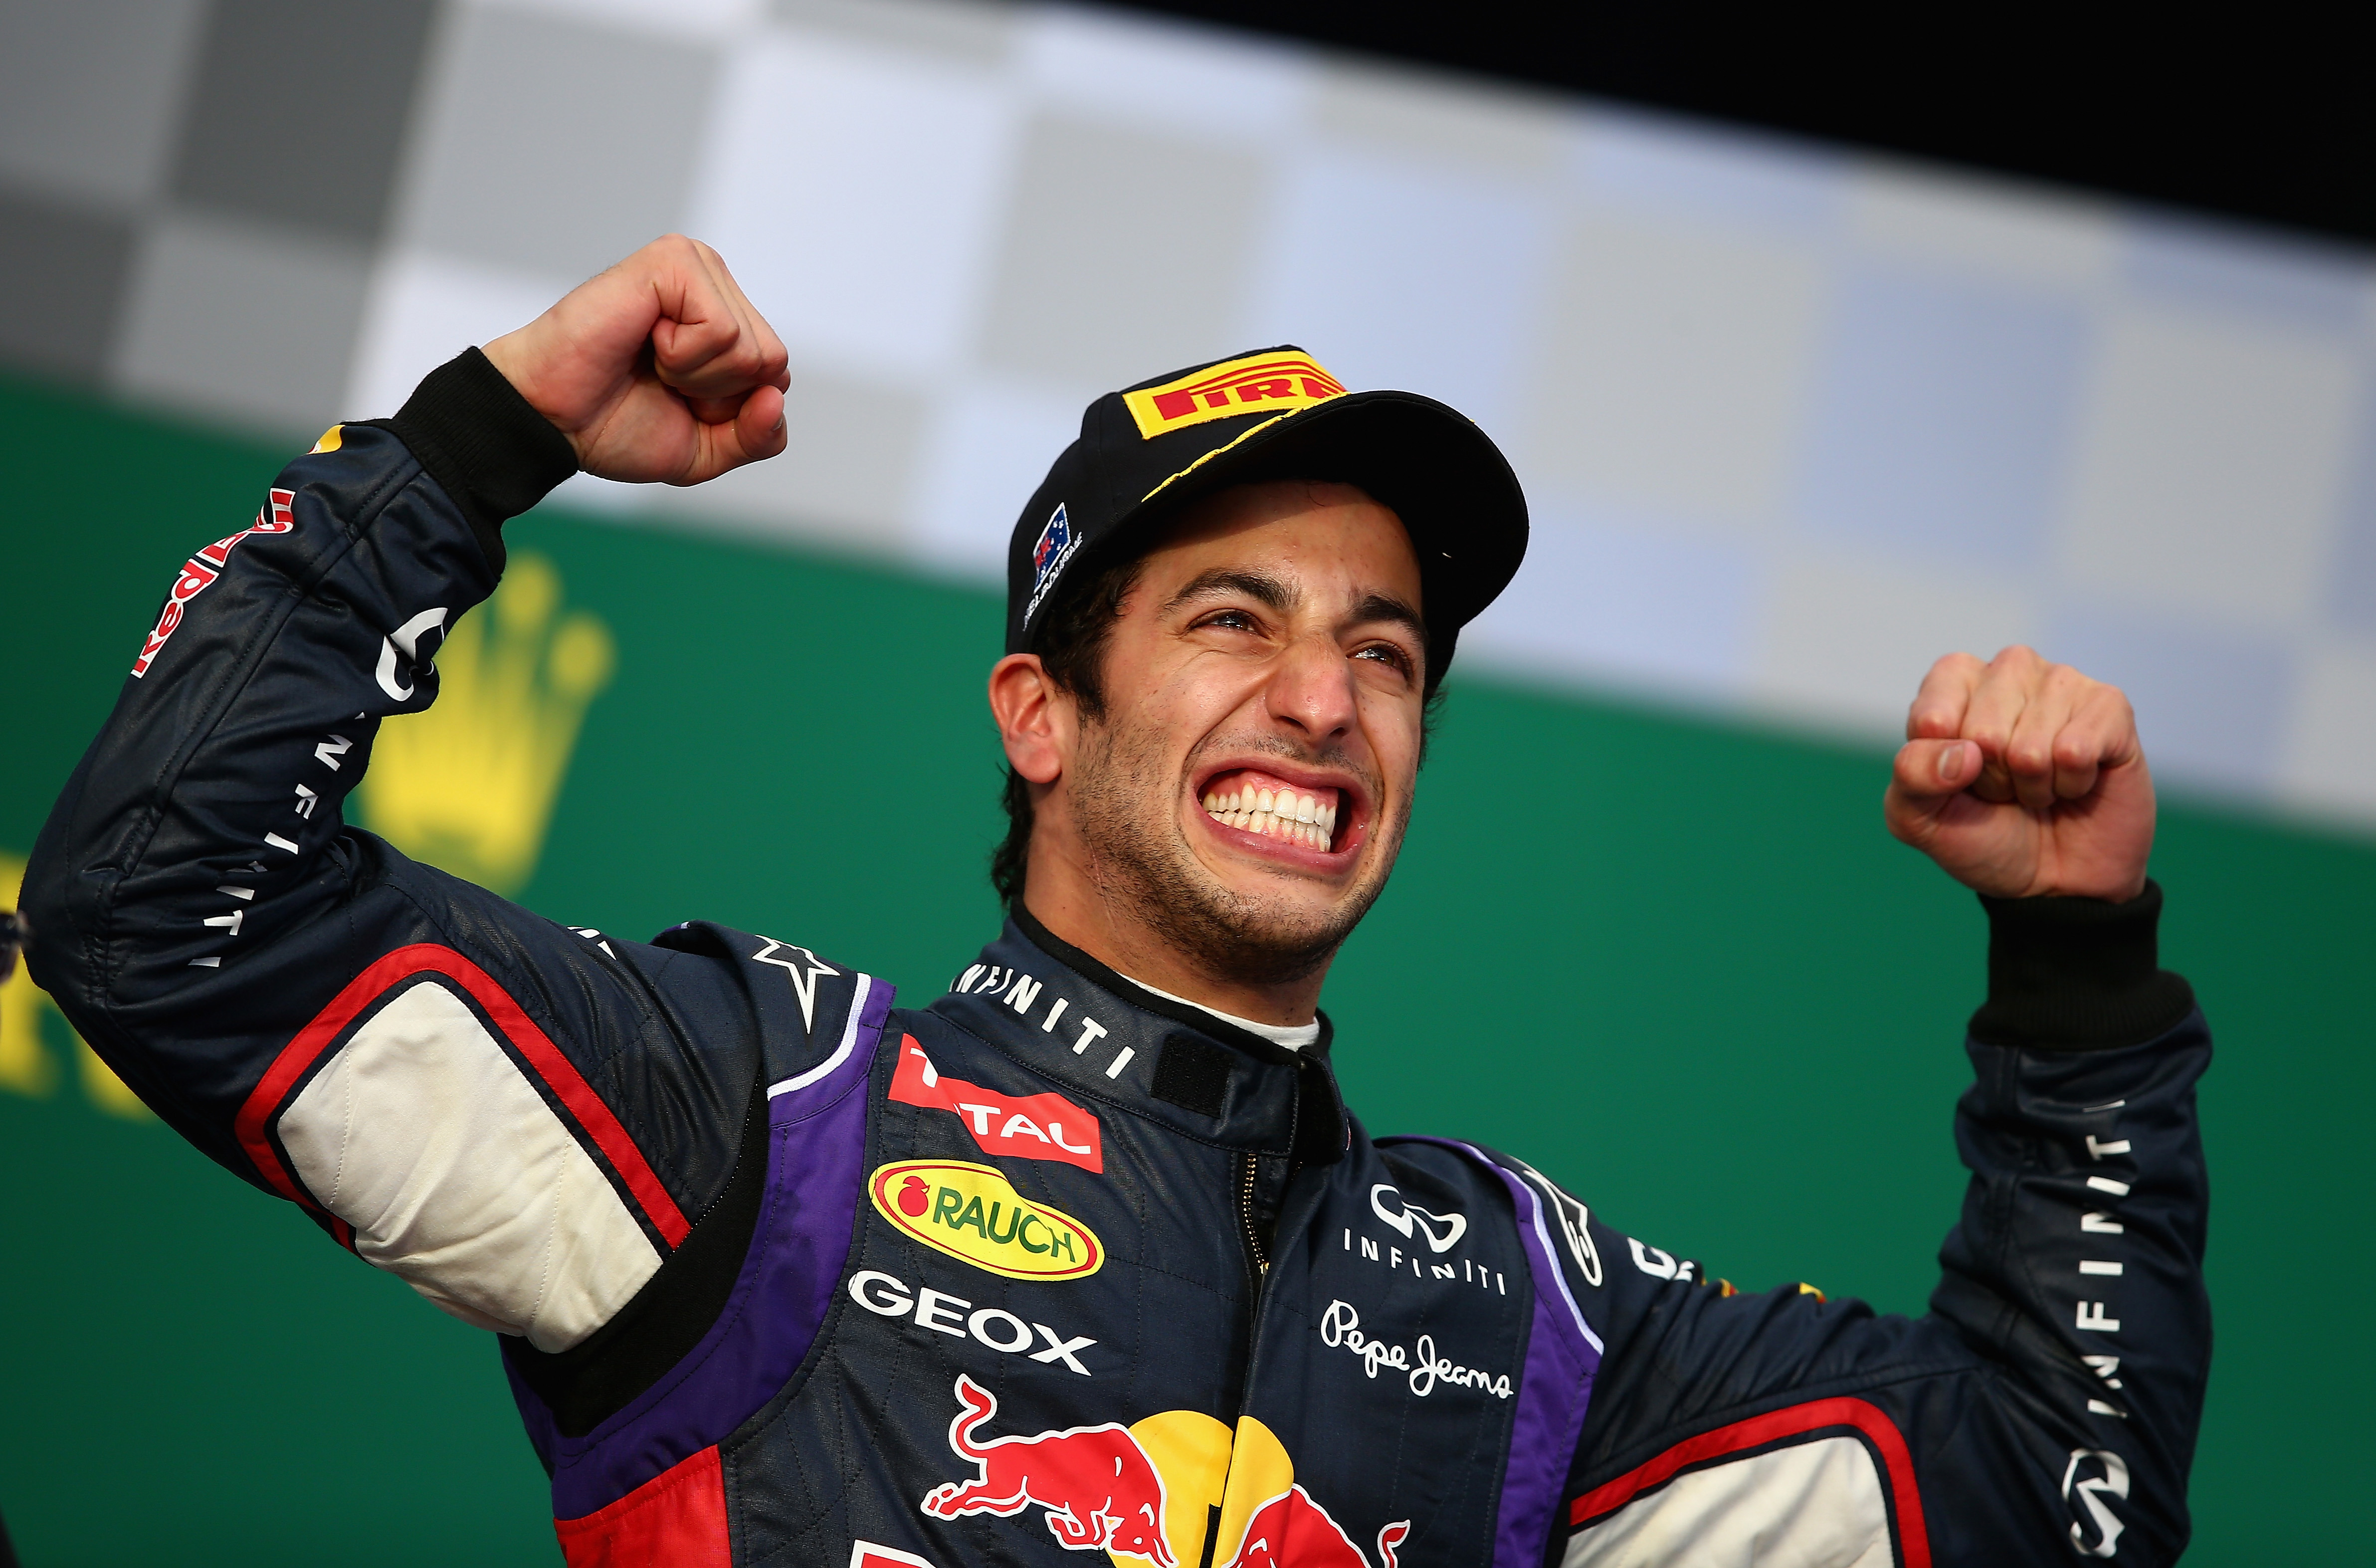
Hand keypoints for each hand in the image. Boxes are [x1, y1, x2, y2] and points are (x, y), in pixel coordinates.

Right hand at [481, 235, 788, 484]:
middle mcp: (716, 284)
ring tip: (650, 361)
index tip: (675, 399)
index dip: (730, 410)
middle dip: (718, 395)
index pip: (776, 377)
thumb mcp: (707, 449)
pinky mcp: (674, 259)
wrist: (552, 419)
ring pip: (751, 350)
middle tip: (660, 380)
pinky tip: (646, 341)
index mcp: (728, 319)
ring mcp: (696, 265)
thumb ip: (757, 436)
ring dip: (697, 377)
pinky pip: (721, 330)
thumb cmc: (616, 424)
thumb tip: (775, 397)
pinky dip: (682, 356)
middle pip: (772, 363)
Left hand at [1884, 647, 2152, 900]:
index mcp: (1951, 683)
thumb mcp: (1920, 818)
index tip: (1958, 780)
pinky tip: (2075, 781)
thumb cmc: (1982, 836)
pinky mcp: (2109, 706)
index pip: (1932, 717)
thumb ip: (1913, 776)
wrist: (2053, 878)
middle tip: (2006, 789)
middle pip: (1983, 733)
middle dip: (1992, 780)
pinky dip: (2072, 784)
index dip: (1943, 769)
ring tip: (2040, 785)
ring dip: (2034, 786)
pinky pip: (2076, 751)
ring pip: (2031, 746)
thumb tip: (1963, 752)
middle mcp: (2007, 669)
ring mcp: (2061, 682)